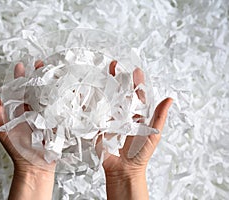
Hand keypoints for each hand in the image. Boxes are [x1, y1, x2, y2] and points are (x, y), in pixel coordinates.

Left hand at [0, 61, 54, 199]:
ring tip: (56, 72)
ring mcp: (47, 115)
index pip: (21, 90)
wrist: (34, 165)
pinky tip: (69, 90)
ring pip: (50, 96)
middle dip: (39, 76)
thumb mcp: (4, 131)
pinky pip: (61, 109)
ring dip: (53, 84)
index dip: (21, 78)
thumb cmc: (18, 150)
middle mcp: (35, 111)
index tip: (22, 65)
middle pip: (37, 89)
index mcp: (22, 111)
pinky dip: (66, 99)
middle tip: (42, 63)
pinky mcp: (57, 122)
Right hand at [103, 61, 172, 199]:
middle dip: (117, 78)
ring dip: (104, 86)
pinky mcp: (100, 126)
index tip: (134, 69)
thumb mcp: (153, 133)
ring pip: (108, 99)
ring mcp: (111, 119)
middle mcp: (124, 114)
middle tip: (114, 65)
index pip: (137, 94)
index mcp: (137, 115)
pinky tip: (89, 92)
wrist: (123, 169)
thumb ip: (159, 116)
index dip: (136, 81)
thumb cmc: (140, 153)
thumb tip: (170, 99)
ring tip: (101, 74)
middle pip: (120, 93)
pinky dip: (91, 102)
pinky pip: (96, 112)